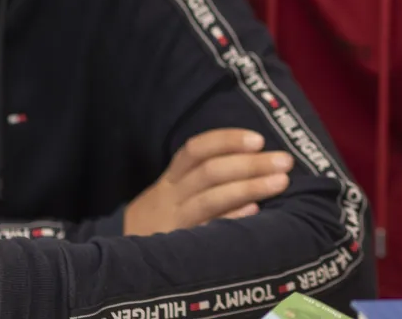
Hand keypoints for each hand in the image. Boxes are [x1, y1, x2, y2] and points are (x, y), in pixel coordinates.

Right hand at [124, 128, 293, 235]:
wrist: (117, 260)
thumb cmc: (163, 219)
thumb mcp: (174, 193)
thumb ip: (204, 176)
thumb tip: (257, 159)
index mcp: (171, 179)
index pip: (196, 150)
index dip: (227, 140)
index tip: (258, 140)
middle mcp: (171, 197)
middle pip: (210, 172)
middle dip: (251, 164)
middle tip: (285, 161)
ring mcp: (175, 222)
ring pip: (211, 199)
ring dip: (249, 187)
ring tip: (281, 182)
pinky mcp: (178, 247)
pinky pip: (206, 230)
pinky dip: (231, 218)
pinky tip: (254, 213)